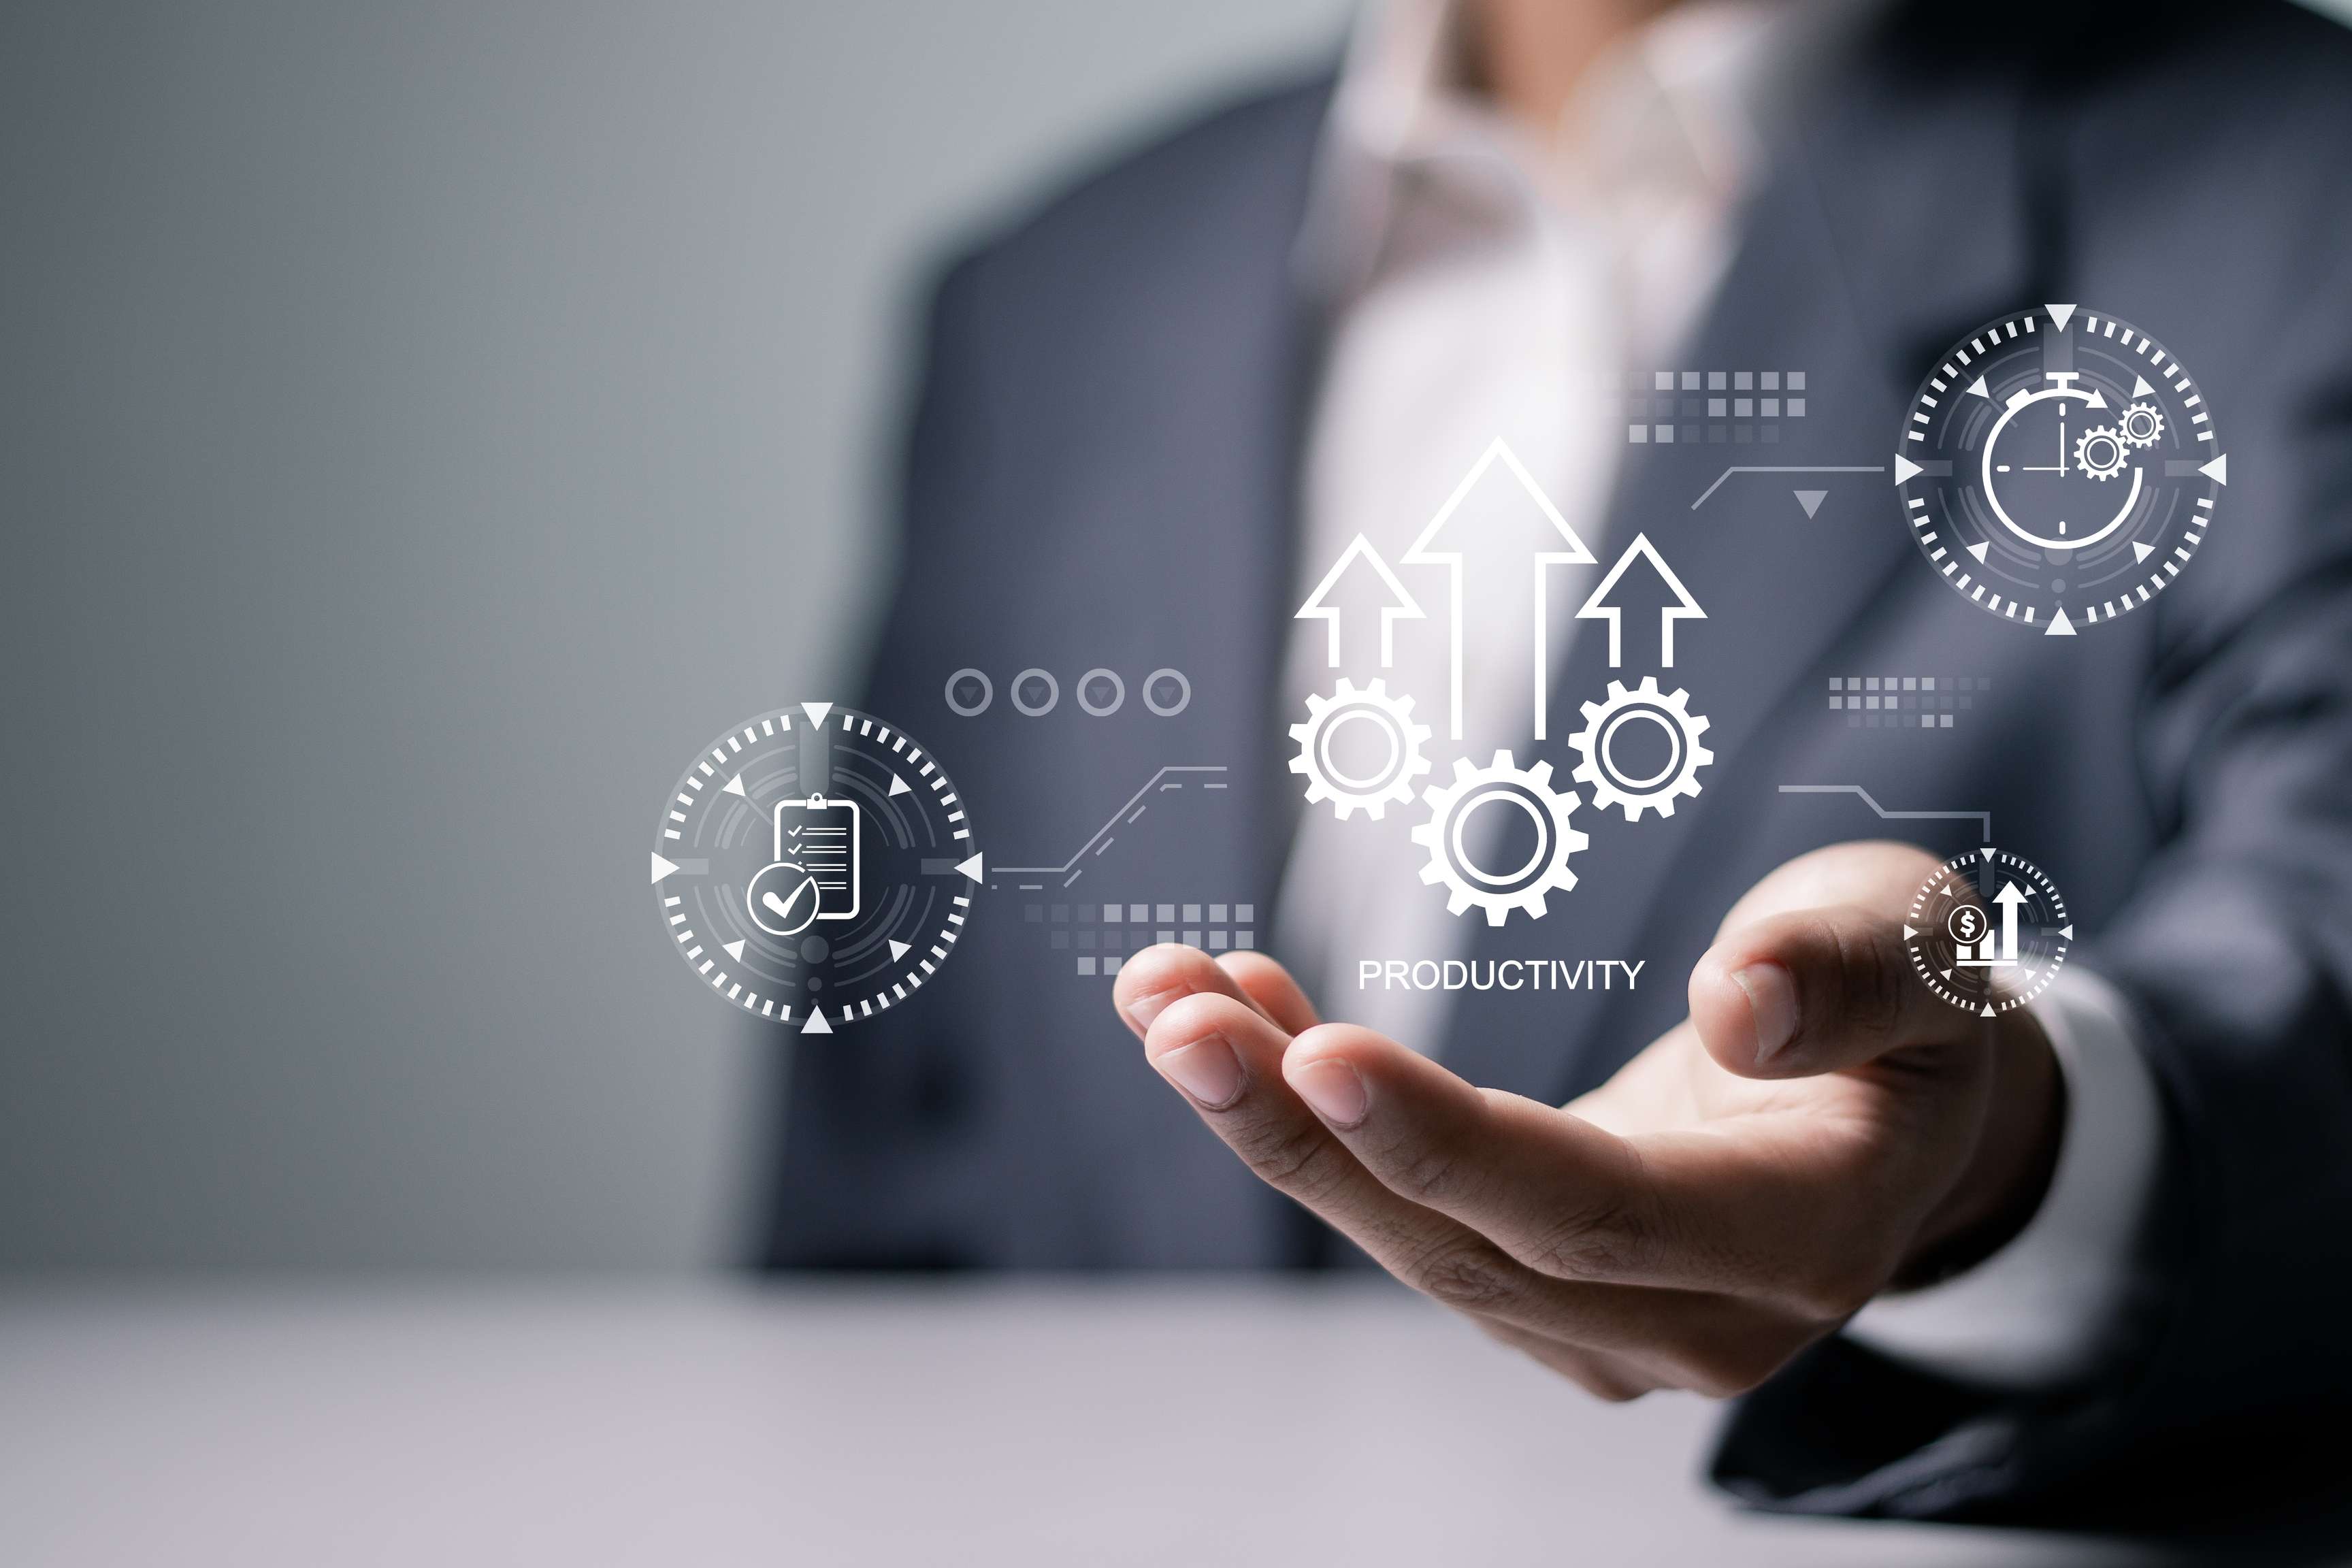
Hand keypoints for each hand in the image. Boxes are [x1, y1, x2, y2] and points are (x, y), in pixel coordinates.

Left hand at [1111, 841, 2063, 1399]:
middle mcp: (1693, 1318)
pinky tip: (1229, 1018)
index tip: (1319, 1053)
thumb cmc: (1913, 1013)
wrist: (1903, 1113)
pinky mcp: (1541, 1291)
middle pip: (1468, 1244)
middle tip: (1174, 1012)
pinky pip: (1406, 1214)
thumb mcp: (1925, 951)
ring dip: (1272, 1118)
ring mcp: (1607, 1325)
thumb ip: (1853, 976)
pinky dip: (1307, 1120)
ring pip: (1412, 1238)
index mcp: (1804, 1237)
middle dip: (1303, 1129)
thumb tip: (1738, 1003)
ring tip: (1165, 995)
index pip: (1604, 1213)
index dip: (1454, 1144)